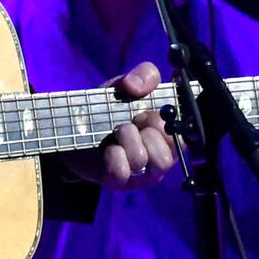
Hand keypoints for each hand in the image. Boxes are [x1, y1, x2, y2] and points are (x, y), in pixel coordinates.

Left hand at [64, 61, 177, 190]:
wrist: (73, 128)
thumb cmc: (108, 108)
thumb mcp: (125, 84)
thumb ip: (144, 75)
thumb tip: (137, 86)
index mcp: (169, 129)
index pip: (186, 128)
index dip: (164, 118)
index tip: (145, 111)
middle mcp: (163, 152)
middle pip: (173, 146)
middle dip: (148, 129)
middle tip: (130, 122)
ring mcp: (145, 171)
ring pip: (156, 162)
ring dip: (132, 142)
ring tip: (117, 134)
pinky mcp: (123, 182)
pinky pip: (125, 172)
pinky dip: (115, 157)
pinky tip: (108, 149)